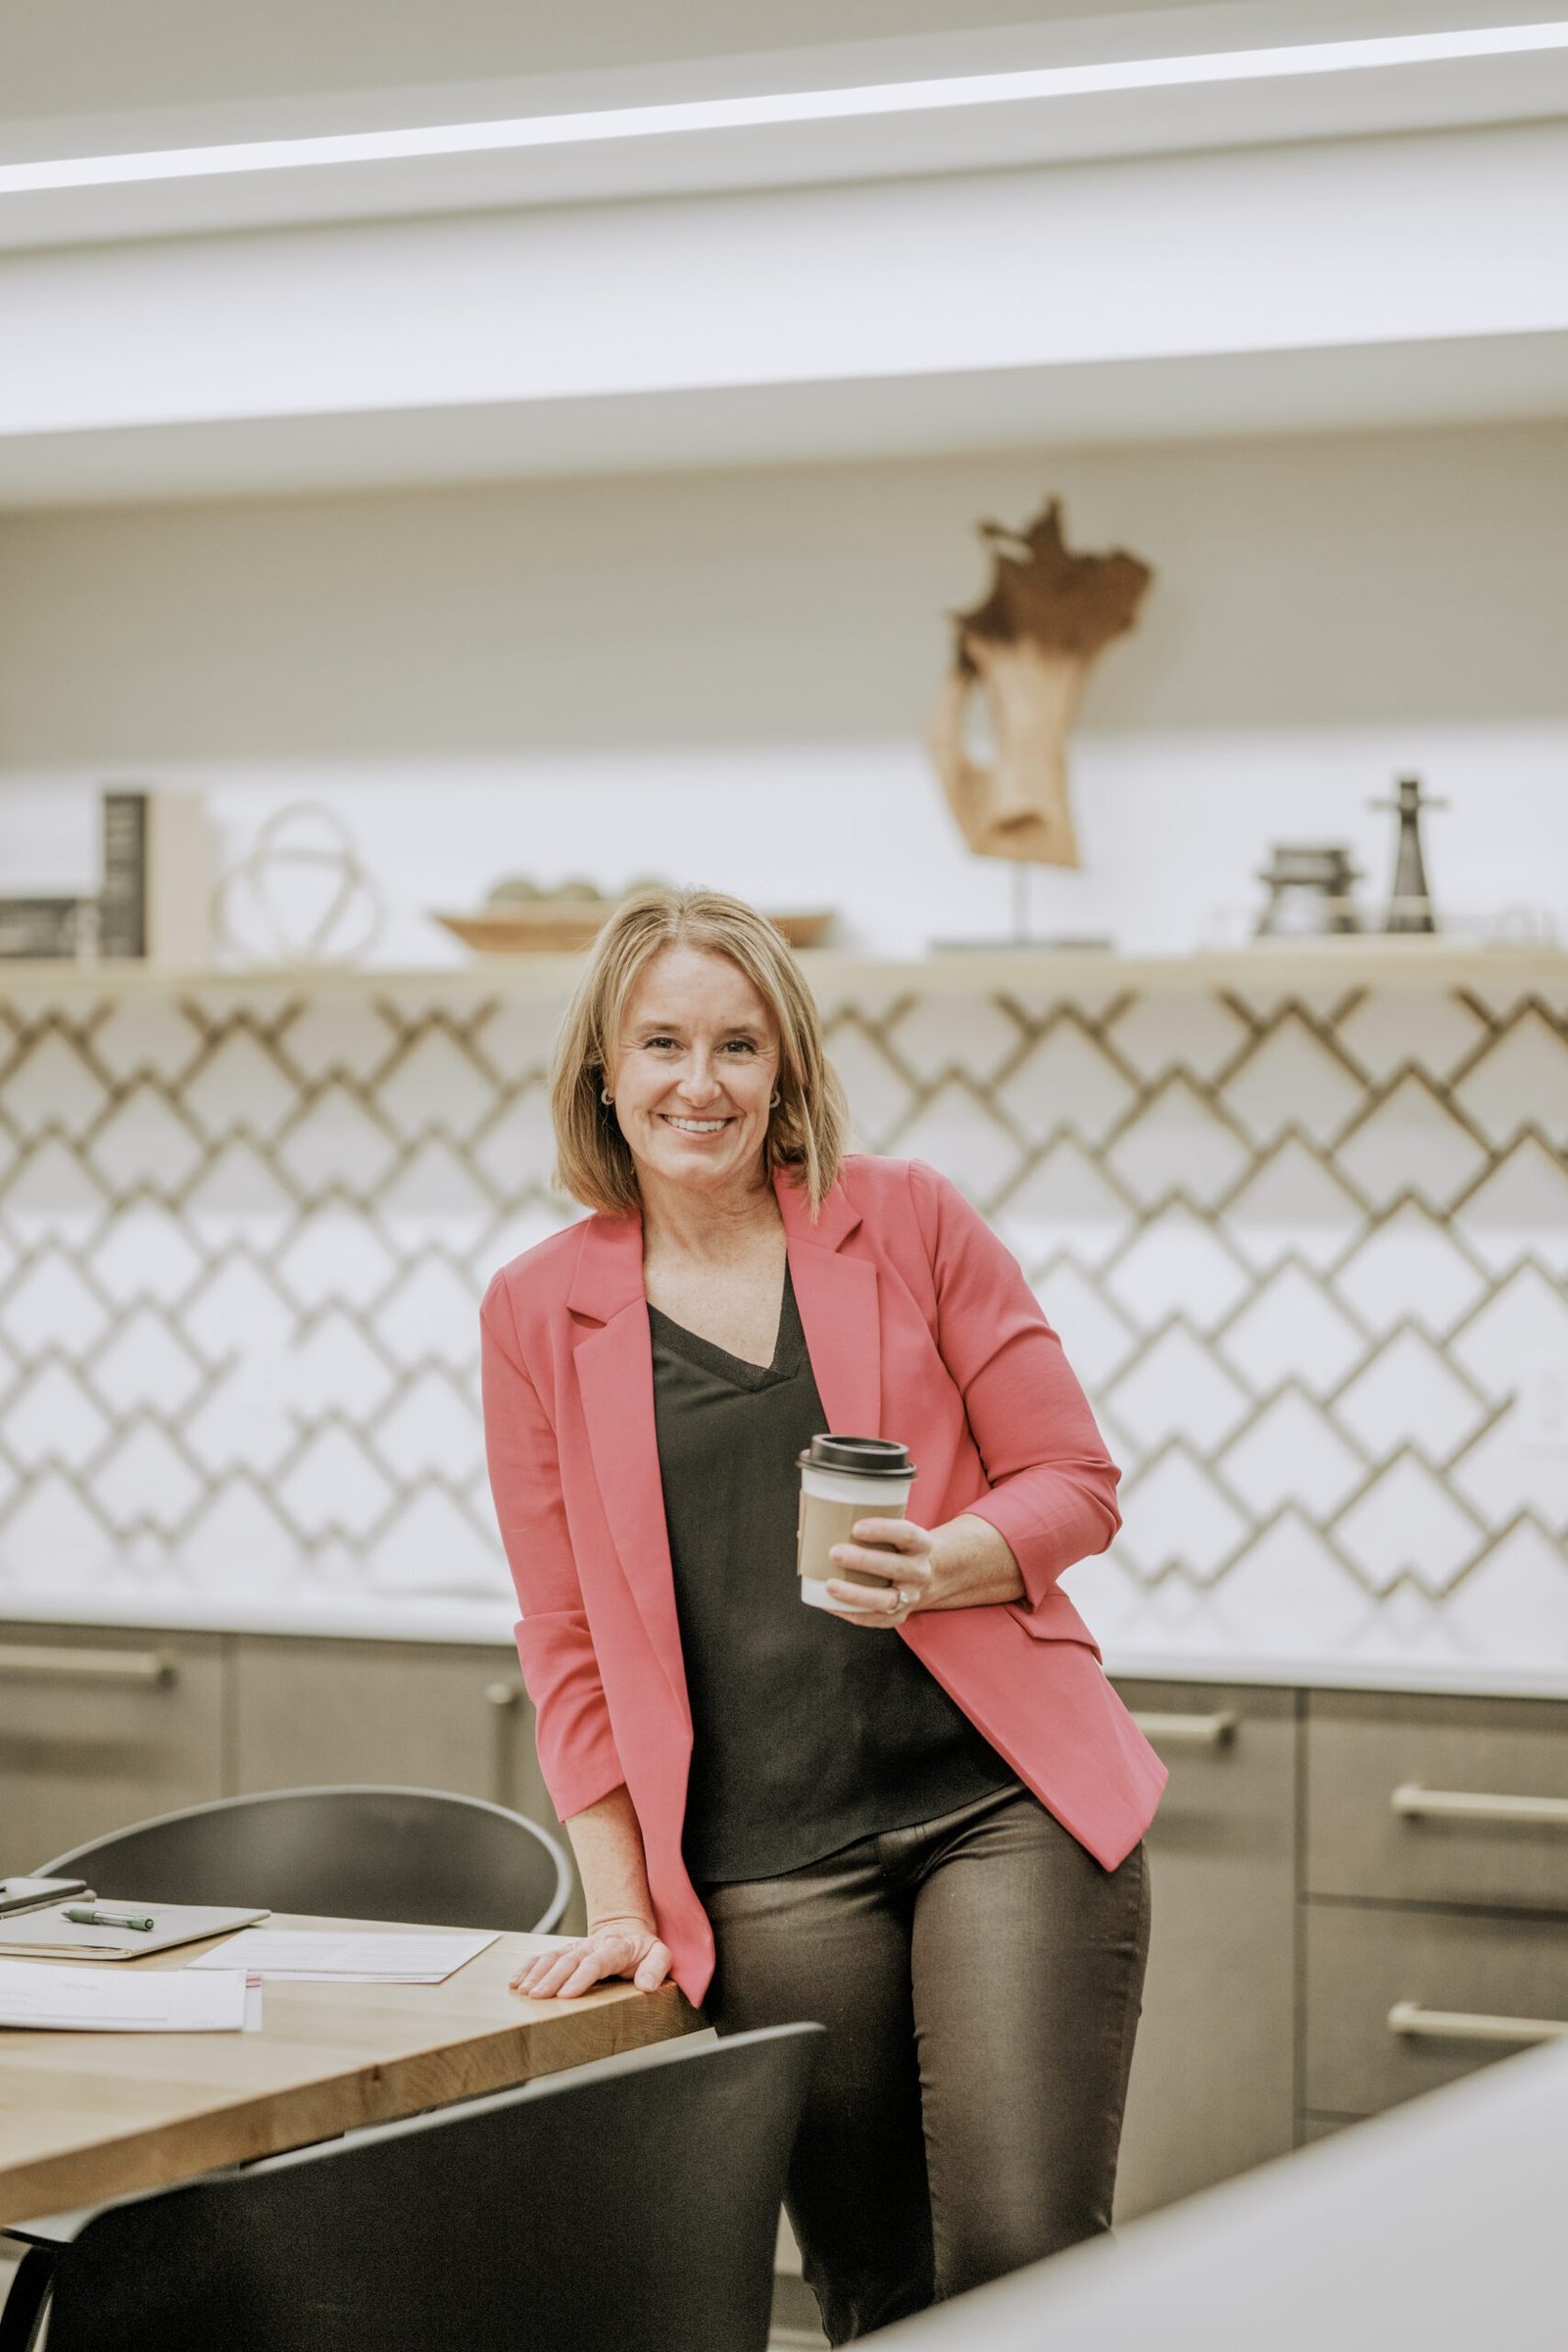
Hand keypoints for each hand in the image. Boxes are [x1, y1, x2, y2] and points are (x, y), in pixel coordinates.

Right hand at [509, 1917, 671, 2000]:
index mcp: (615, 1948)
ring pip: (553, 1958)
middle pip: (569, 1961)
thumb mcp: (660, 1955)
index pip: (597, 1962)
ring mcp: (575, 1948)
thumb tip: (646, 1985)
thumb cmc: (643, 1949)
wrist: (626, 1929)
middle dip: (552, 1979)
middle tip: (538, 1996)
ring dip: (537, 1974)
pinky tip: (515, 1981)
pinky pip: (543, 1958)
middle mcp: (591, 1946)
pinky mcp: (564, 1952)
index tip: (566, 1993)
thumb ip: (656, 1968)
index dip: (581, 1977)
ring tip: (524, 1991)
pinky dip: (528, 1968)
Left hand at [824, 1517, 934, 1628]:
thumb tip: (811, 1521)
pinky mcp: (899, 1616)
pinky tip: (830, 1603)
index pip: (907, 1534)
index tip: (856, 1526)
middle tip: (834, 1552)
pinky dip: (851, 1612)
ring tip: (830, 1585)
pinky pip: (875, 1619)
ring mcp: (911, 1596)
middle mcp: (920, 1571)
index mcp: (922, 1544)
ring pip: (886, 1600)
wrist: (929, 1575)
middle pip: (895, 1567)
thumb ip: (865, 1523)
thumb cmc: (899, 1547)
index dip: (883, 1530)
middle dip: (863, 1561)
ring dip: (856, 1593)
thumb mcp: (896, 1531)